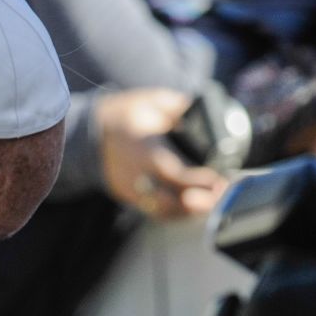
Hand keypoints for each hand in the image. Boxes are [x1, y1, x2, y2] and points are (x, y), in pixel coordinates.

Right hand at [97, 88, 227, 219]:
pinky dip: (175, 213)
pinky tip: (192, 207)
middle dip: (198, 203)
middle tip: (220, 193)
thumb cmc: (128, 114)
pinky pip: (155, 212)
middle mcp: (135, 174)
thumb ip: (180, 108)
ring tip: (211, 200)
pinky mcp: (129, 197)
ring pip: (163, 211)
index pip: (171, 172)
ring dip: (189, 211)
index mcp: (142, 149)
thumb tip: (206, 113)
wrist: (94, 131)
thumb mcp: (153, 101)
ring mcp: (130, 189)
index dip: (196, 180)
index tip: (217, 179)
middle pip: (168, 200)